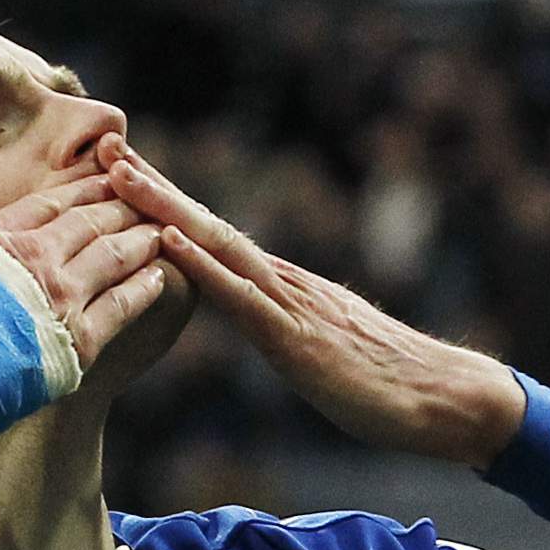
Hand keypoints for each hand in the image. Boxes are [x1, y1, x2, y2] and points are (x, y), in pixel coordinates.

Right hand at [0, 173, 170, 368]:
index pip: (45, 202)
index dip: (78, 186)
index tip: (100, 175)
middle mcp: (31, 257)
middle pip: (88, 221)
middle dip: (120, 204)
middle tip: (143, 195)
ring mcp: (59, 295)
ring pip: (113, 254)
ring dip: (139, 238)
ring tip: (160, 229)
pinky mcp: (78, 338)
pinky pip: (123, 304)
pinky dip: (143, 286)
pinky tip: (158, 275)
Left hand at [98, 135, 525, 467]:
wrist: (447, 399)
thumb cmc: (388, 387)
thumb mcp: (321, 353)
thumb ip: (286, 331)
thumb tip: (256, 326)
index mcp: (285, 289)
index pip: (215, 238)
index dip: (166, 205)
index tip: (119, 175)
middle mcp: (285, 283)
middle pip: (207, 226)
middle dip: (152, 189)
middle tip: (102, 150)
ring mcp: (292, 306)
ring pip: (218, 248)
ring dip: (164, 210)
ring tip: (119, 177)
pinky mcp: (298, 341)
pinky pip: (242, 298)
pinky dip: (202, 267)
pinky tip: (168, 243)